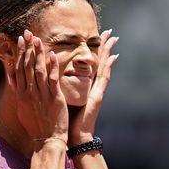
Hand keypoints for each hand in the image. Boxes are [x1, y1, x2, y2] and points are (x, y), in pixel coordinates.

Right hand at [8, 30, 68, 142]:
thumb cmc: (36, 125)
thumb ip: (18, 91)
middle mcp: (29, 93)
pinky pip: (52, 80)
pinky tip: (51, 55)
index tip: (19, 40)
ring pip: (38, 70)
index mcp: (21, 94)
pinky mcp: (54, 98)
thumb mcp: (22, 107)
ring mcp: (41, 95)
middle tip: (26, 33)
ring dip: (37, 53)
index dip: (19, 53)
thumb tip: (12, 77)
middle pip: (26, 66)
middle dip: (26, 48)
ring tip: (37, 39)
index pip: (18, 69)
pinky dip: (51, 67)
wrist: (47, 140)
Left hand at [68, 29, 118, 145]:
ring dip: (108, 52)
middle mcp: (94, 86)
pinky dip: (108, 68)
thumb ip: (64, 87)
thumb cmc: (69, 119)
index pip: (90, 64)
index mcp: (85, 85)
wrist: (77, 136)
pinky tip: (112, 58)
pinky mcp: (98, 97)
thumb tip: (55, 77)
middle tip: (110, 32)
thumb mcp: (66, 99)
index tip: (97, 37)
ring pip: (104, 67)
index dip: (93, 51)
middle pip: (100, 62)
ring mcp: (98, 90)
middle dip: (105, 46)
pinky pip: (104, 79)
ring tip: (113, 39)